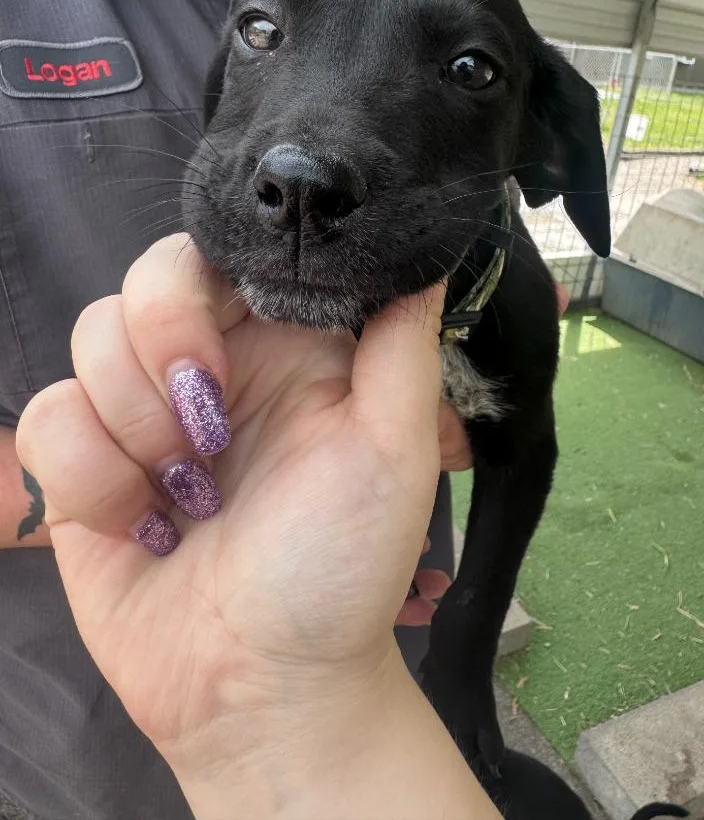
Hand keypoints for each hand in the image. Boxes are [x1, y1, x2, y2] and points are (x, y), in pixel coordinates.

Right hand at [16, 235, 450, 770]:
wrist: (262, 688)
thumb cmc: (342, 570)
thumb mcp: (394, 449)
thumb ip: (400, 341)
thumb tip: (419, 249)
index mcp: (285, 344)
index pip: (227, 250)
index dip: (213, 282)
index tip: (231, 354)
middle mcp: (213, 363)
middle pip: (148, 277)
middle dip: (166, 347)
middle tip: (208, 430)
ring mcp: (143, 412)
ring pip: (90, 336)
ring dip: (135, 425)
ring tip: (188, 497)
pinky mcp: (84, 466)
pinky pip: (50, 416)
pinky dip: (91, 476)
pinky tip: (141, 528)